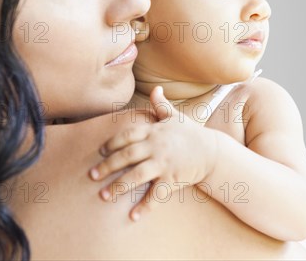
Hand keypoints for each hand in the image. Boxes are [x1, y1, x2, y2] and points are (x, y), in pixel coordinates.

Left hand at [89, 86, 217, 220]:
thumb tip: (155, 88)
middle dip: (107, 166)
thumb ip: (161, 104)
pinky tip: (133, 217)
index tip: (100, 152)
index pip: (127, 135)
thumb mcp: (176, 117)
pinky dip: (144, 207)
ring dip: (118, 187)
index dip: (112, 143)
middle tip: (92, 175)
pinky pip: (156, 195)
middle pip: (126, 156)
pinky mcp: (172, 179)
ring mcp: (164, 163)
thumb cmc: (192, 134)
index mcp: (154, 131)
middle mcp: (156, 146)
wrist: (213, 152)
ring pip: (136, 176)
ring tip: (103, 196)